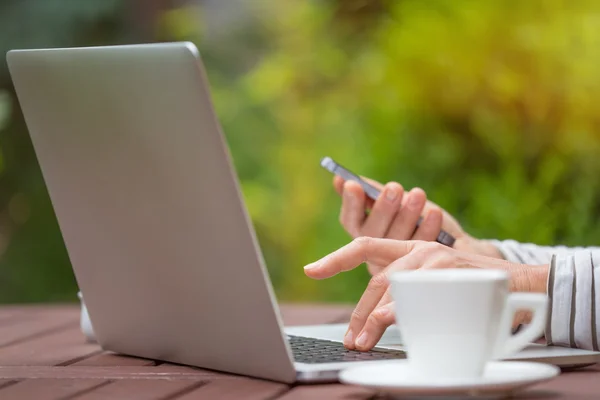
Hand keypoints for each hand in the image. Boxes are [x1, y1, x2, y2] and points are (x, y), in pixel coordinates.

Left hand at [304, 237, 548, 350]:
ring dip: (372, 319)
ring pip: (391, 288)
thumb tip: (379, 316)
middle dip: (358, 313)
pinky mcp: (450, 270)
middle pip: (376, 279)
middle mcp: (419, 249)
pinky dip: (398, 313)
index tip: (311, 270)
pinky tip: (391, 327)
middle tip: (351, 338)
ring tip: (363, 342)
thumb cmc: (474, 288)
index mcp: (411, 249)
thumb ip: (409, 289)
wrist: (522, 284)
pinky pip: (415, 295)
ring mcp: (434, 258)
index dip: (336, 258)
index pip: (364, 245)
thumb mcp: (436, 282)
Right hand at [333, 176, 502, 274]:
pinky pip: (421, 248)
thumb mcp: (396, 204)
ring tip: (418, 194)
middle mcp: (375, 253)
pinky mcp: (420, 270)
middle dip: (383, 207)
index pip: (350, 220)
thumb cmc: (420, 222)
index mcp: (365, 235)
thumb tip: (341, 179)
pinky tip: (434, 214)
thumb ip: (372, 192)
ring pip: (395, 240)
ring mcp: (397, 265)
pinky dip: (427, 228)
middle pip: (371, 231)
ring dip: (407, 215)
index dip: (351, 204)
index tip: (354, 185)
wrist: (457, 247)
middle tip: (395, 188)